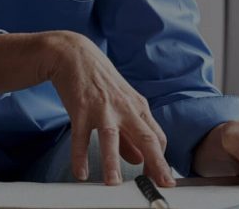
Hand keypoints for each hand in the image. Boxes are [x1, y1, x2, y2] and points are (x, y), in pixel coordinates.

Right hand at [43, 31, 175, 186]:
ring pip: (111, 137)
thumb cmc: (101, 81)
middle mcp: (124, 107)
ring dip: (112, 162)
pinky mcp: (80, 108)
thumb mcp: (121, 104)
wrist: (75, 54)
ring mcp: (103, 107)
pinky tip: (81, 172)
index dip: (161, 159)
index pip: (157, 137)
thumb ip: (130, 134)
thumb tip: (139, 160)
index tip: (163, 179)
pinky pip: (80, 136)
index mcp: (138, 106)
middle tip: (162, 184)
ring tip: (113, 184)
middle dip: (155, 163)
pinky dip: (79, 156)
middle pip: (145, 137)